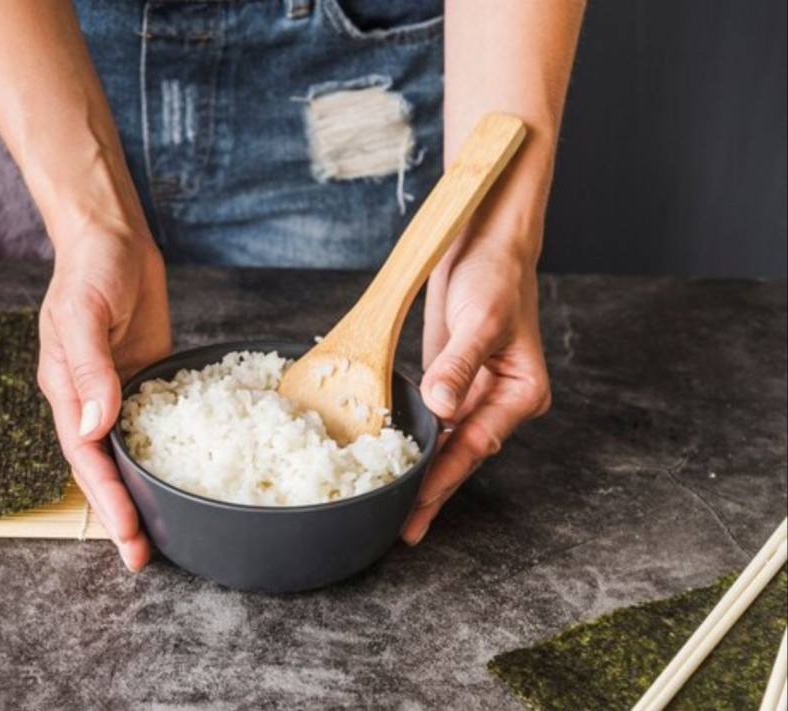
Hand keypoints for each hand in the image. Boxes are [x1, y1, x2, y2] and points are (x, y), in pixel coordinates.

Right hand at [37, 225, 170, 570]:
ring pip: (128, 455)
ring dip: (143, 494)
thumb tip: (95, 425)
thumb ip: (90, 368)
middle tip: (144, 556)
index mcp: (66, 390)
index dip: (106, 499)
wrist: (113, 236)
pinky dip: (166, 455)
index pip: (85, 458)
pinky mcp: (146, 380)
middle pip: (104, 468)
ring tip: (163, 534)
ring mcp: (117, 391)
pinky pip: (155, 426)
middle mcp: (89, 399)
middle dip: (122, 514)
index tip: (127, 534)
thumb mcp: (84, 312)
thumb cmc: (90, 267)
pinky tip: (189, 477)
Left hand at [402, 238, 551, 543]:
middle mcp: (500, 401)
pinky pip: (431, 422)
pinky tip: (392, 463)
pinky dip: (413, 442)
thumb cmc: (496, 276)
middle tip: (401, 529)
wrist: (487, 244)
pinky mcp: (449, 382)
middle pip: (460, 456)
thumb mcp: (481, 319)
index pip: (475, 445)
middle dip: (431, 492)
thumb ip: (459, 365)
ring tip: (390, 508)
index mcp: (521, 394)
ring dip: (420, 472)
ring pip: (444, 444)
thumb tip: (442, 406)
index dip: (444, 479)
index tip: (419, 509)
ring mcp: (474, 394)